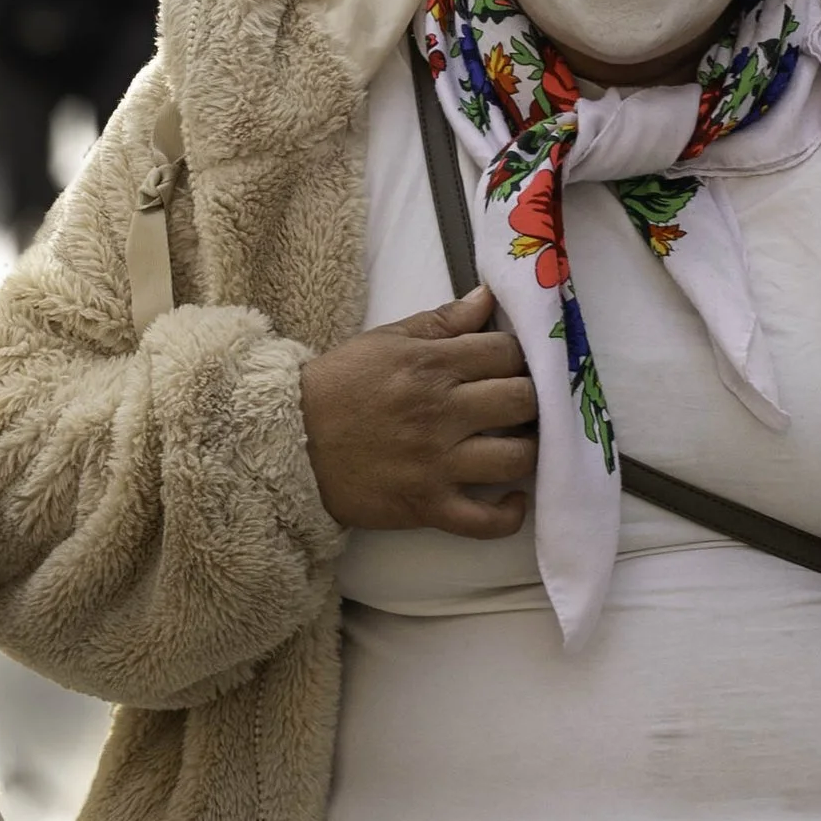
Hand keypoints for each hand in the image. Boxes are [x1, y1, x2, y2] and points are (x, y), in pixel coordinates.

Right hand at [300, 285, 538, 534]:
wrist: (287, 442)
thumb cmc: (339, 388)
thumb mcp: (386, 341)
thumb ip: (442, 321)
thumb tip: (488, 298)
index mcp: (432, 365)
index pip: (508, 352)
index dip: (520, 358)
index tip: (513, 368)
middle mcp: (441, 413)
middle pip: (524, 402)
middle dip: (533, 401)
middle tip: (521, 407)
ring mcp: (436, 463)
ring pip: (516, 458)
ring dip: (529, 452)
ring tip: (518, 446)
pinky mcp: (427, 506)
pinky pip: (486, 521)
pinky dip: (509, 515)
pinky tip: (512, 499)